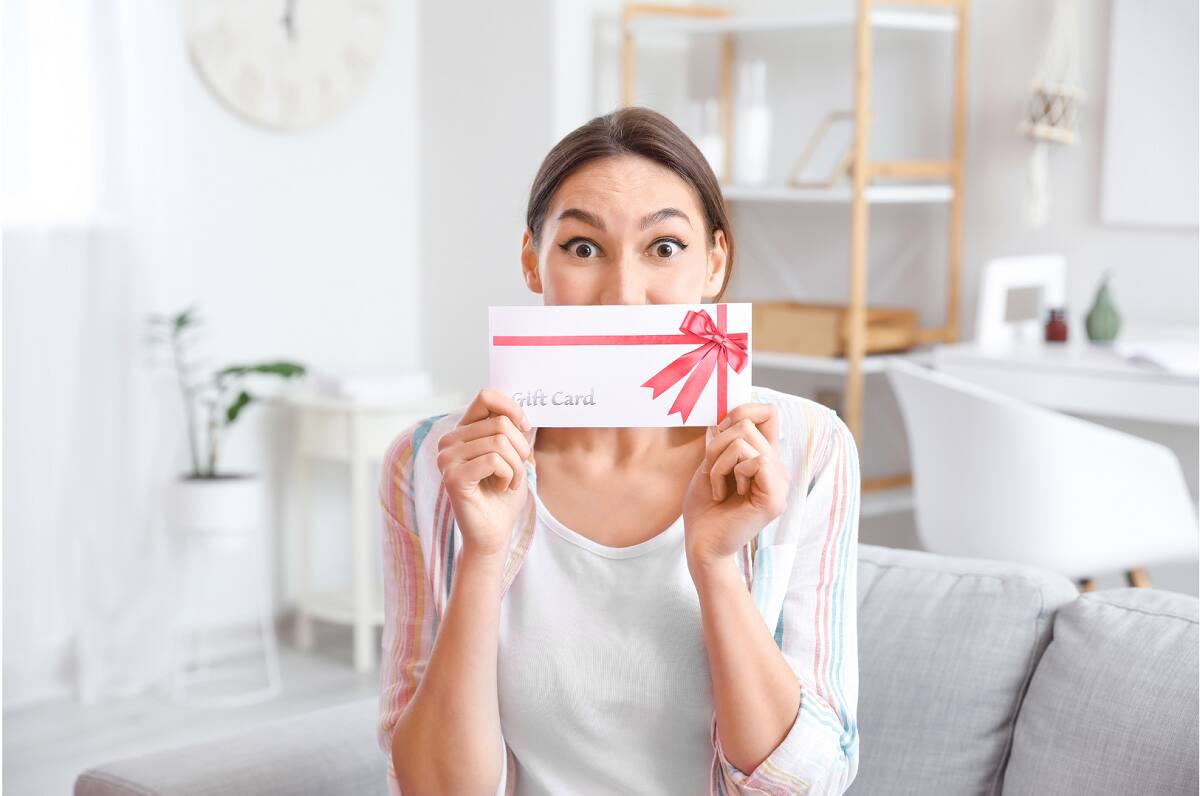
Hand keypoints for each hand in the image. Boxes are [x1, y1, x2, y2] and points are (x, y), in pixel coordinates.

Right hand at [436, 388, 533, 558]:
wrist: (494, 532)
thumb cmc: (503, 494)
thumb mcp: (514, 455)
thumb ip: (514, 430)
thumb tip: (523, 410)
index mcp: (461, 431)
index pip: (486, 396)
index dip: (512, 409)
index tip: (525, 430)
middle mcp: (448, 441)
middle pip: (500, 422)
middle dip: (520, 448)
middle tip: (517, 471)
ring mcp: (447, 459)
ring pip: (499, 441)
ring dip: (516, 466)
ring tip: (510, 482)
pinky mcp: (453, 477)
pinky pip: (494, 460)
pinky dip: (509, 475)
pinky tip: (501, 488)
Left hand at [682, 402, 788, 571]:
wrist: (701, 545)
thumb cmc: (704, 508)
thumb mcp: (710, 464)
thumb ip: (722, 440)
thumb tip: (723, 416)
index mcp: (765, 459)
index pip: (768, 413)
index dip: (744, 410)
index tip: (719, 431)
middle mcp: (777, 469)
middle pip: (748, 423)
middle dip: (718, 443)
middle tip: (712, 472)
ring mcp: (780, 484)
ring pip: (746, 439)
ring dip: (719, 462)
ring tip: (718, 487)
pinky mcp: (775, 498)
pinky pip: (754, 460)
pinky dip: (727, 473)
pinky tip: (724, 496)